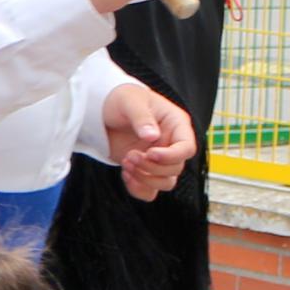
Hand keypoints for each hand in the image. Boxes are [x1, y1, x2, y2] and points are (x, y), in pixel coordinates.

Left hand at [106, 80, 195, 199]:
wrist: (102, 109)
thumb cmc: (122, 99)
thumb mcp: (130, 101)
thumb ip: (141, 117)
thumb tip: (152, 136)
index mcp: (176, 124)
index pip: (187, 148)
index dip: (171, 156)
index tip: (150, 153)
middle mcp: (171, 144)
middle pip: (175, 168)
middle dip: (152, 167)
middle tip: (131, 155)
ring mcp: (159, 159)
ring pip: (166, 182)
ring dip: (146, 179)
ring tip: (126, 162)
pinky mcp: (145, 170)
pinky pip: (150, 191)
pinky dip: (139, 189)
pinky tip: (125, 175)